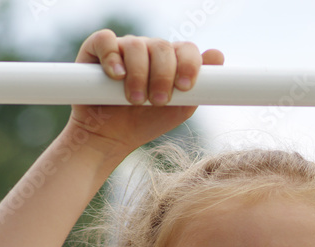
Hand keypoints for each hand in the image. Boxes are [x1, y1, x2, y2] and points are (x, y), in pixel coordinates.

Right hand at [68, 29, 224, 155]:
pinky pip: (106, 40)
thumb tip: (218, 54)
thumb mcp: (178, 109)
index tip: (185, 88)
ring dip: (139, 75)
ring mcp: (123, 48)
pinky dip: (112, 56)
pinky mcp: (96, 50)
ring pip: (137, 45)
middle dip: (163, 76)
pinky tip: (117, 75)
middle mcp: (148, 50)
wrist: (109, 137)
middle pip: (163, 47)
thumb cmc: (145, 122)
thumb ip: (199, 86)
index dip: (189, 65)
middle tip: (158, 101)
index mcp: (170, 61)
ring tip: (135, 100)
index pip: (186, 49)